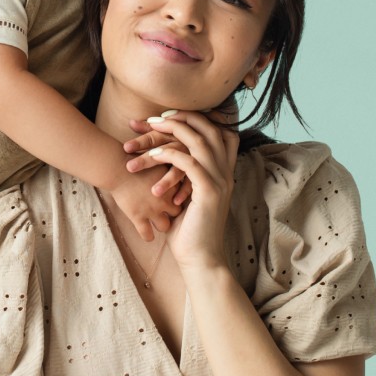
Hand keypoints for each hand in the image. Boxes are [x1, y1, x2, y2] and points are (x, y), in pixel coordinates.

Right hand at [107, 166, 181, 241]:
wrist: (116, 168)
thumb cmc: (135, 160)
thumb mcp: (157, 161)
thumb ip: (168, 168)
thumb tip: (175, 171)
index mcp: (171, 185)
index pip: (183, 196)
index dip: (179, 197)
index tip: (175, 198)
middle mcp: (164, 199)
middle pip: (177, 212)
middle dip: (172, 212)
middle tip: (166, 211)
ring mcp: (151, 210)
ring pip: (164, 226)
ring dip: (161, 225)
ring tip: (157, 223)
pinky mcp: (138, 217)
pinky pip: (147, 235)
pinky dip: (148, 236)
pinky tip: (148, 235)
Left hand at [127, 110, 239, 272]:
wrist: (201, 259)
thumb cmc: (190, 230)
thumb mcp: (189, 197)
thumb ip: (186, 178)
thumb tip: (168, 161)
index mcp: (224, 171)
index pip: (220, 130)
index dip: (197, 118)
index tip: (170, 116)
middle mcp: (226, 172)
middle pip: (211, 128)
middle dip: (183, 117)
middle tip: (156, 117)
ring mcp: (220, 181)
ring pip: (200, 141)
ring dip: (172, 131)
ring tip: (149, 129)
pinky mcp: (209, 192)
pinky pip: (189, 163)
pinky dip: (169, 154)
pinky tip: (152, 154)